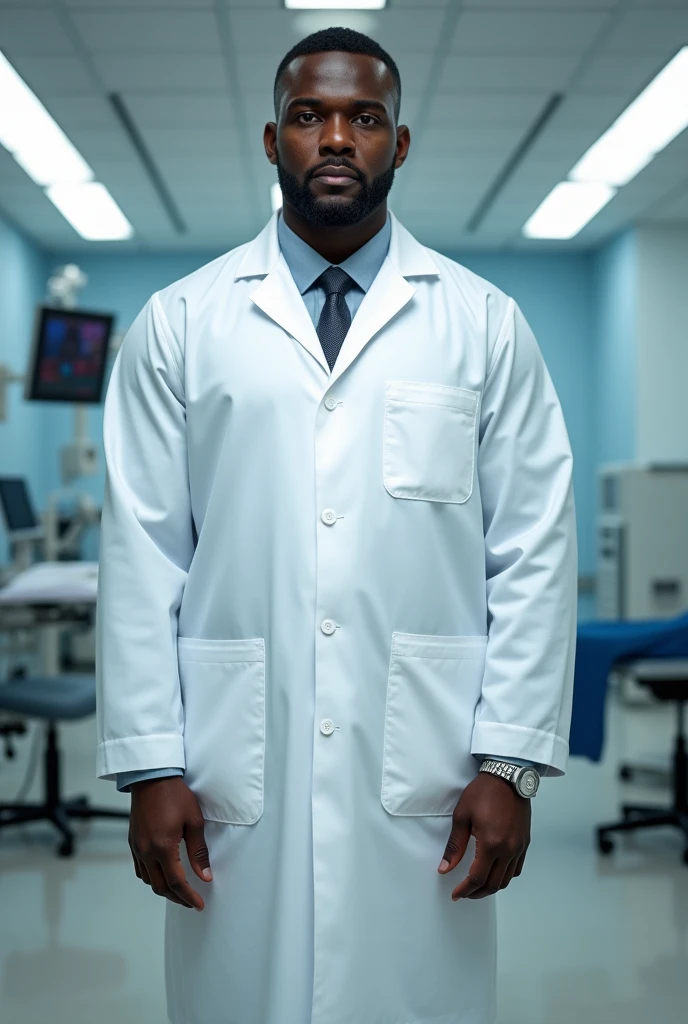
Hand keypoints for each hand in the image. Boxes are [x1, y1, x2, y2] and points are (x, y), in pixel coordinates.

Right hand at [128, 776, 211, 910]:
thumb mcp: (194, 821)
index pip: (177, 882)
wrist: (151, 778)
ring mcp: (137, 847)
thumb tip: (205, 875)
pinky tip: (162, 874)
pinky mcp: (132, 842)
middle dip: (177, 898)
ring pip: (148, 880)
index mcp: (163, 847)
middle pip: (160, 887)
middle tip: (192, 901)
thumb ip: (199, 851)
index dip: (189, 897)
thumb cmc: (175, 795)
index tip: (199, 905)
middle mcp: (146, 851)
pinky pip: (140, 869)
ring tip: (179, 891)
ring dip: (163, 889)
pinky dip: (151, 877)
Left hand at [437, 772, 530, 899]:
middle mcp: (508, 849)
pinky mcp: (525, 842)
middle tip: (464, 893)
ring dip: (491, 887)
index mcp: (491, 844)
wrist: (507, 777)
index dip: (465, 890)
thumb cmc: (483, 792)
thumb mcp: (462, 816)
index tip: (456, 894)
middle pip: (493, 883)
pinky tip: (495, 873)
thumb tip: (445, 868)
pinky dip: (505, 877)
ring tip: (477, 886)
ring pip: (507, 879)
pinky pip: (517, 869)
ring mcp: (519, 847)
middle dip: (477, 893)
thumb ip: (454, 846)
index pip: (477, 878)